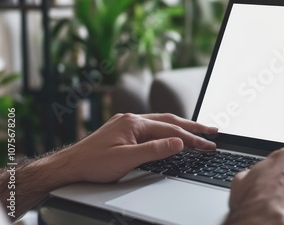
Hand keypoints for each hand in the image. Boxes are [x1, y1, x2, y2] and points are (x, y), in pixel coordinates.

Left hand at [54, 113, 217, 182]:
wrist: (69, 165)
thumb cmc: (93, 164)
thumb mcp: (127, 160)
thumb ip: (155, 150)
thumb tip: (179, 142)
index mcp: (134, 123)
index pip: (171, 130)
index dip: (192, 138)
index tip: (208, 144)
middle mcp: (132, 119)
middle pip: (170, 121)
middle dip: (193, 126)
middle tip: (213, 131)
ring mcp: (127, 123)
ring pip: (161, 122)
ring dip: (181, 126)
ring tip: (198, 130)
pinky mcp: (123, 130)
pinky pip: (152, 126)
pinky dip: (167, 129)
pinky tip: (172, 133)